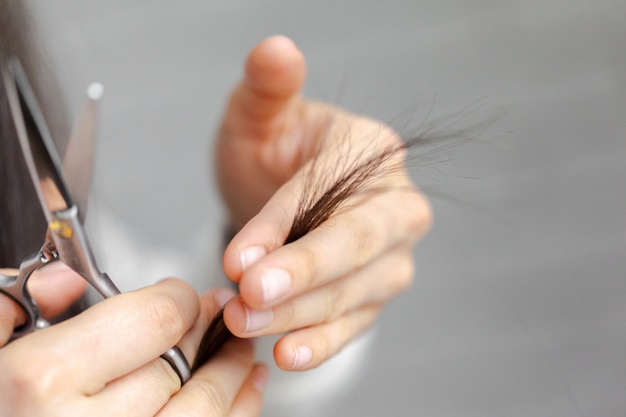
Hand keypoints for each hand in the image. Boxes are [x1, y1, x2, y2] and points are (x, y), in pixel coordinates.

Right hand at [0, 270, 266, 415]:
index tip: (181, 296)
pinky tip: (240, 397)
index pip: (156, 318)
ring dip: (235, 376)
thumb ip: (14, 309)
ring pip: (206, 411)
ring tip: (242, 355)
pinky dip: (234, 415)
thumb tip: (67, 281)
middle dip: (209, 334)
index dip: (179, 299)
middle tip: (220, 319)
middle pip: (185, 365)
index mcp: (42, 381)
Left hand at [215, 36, 431, 370]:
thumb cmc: (274, 152)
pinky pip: (357, 321)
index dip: (283, 224)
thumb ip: (266, 86)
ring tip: (250, 327)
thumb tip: (276, 50)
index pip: (331, 189)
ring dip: (303, 314)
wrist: (284, 193)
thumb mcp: (260, 116)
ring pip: (357, 290)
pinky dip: (324, 341)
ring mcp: (391, 253)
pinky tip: (289, 354)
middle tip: (250, 298)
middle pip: (358, 244)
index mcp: (371, 151)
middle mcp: (394, 204)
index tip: (238, 256)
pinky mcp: (374, 291)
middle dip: (304, 275)